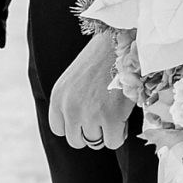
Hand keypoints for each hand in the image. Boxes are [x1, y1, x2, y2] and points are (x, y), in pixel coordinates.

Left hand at [48, 29, 134, 150]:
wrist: (124, 40)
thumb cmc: (103, 58)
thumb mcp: (76, 79)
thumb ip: (71, 103)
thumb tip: (82, 129)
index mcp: (58, 97)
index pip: (59, 129)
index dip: (76, 125)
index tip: (89, 115)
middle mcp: (69, 107)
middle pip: (76, 140)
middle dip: (91, 130)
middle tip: (105, 114)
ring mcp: (89, 114)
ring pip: (95, 141)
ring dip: (106, 131)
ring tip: (114, 109)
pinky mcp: (110, 118)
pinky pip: (113, 141)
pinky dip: (121, 132)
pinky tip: (123, 114)